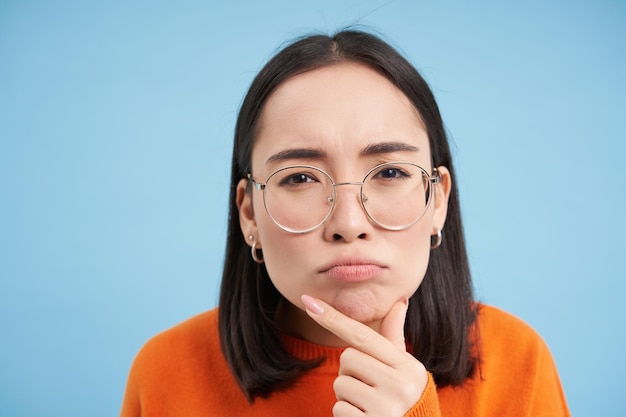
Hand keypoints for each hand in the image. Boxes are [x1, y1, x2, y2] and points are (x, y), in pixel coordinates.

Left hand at [301, 295, 427, 416]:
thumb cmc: (403, 396)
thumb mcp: (404, 368)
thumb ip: (395, 336)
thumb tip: (400, 301)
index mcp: (407, 366)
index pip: (363, 336)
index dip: (334, 318)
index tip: (309, 302)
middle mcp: (400, 385)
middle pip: (348, 357)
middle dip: (350, 371)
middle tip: (368, 386)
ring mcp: (386, 408)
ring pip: (341, 384)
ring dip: (347, 394)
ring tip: (367, 403)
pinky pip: (339, 409)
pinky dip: (346, 413)